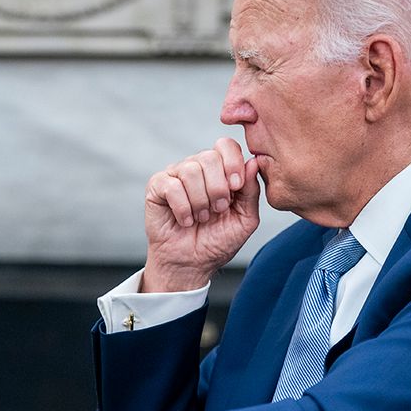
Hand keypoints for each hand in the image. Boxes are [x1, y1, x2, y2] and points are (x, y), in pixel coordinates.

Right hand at [142, 138, 260, 291]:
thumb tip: (253, 162)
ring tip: (200, 218)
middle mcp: (197, 168)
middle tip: (217, 210)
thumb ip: (251, 191)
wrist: (191, 264)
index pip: (226, 146)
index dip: (232, 162)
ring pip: (190, 170)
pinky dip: (182, 208)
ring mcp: (175, 175)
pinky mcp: (157, 187)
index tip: (236, 187)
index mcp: (219, 171)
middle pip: (209, 156)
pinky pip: (172, 186)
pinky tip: (185, 220)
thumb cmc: (217, 242)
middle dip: (217, 188)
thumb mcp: (245, 219)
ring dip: (200, 201)